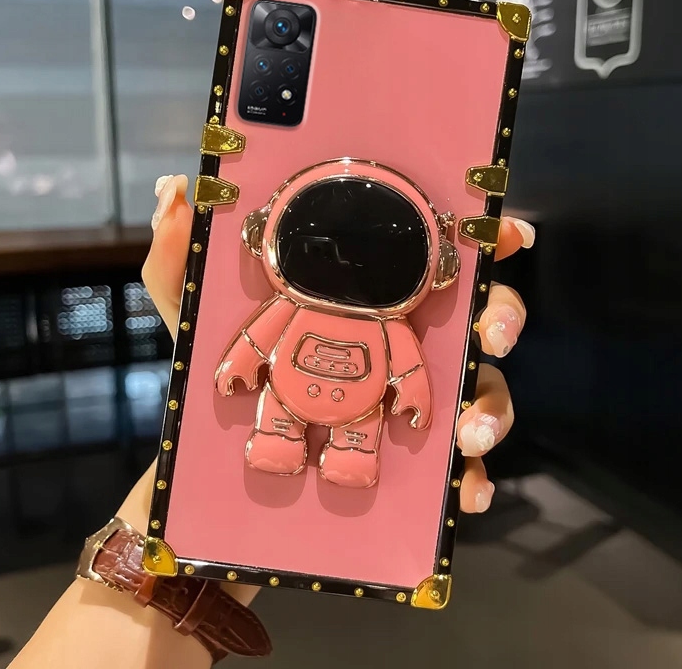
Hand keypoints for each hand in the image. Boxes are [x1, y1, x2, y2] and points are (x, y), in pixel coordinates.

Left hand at [142, 176, 532, 518]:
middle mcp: (399, 342)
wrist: (212, 479)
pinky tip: (465, 493)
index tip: (505, 233)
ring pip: (481, 392)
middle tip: (489, 333)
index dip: (480, 237)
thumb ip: (178, 259)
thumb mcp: (190, 321)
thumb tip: (176, 189)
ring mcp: (407, 401)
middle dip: (501, 317)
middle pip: (477, 317)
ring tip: (467, 433)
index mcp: (362, 298)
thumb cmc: (211, 388)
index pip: (432, 255)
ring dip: (491, 408)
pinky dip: (470, 480)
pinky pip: (456, 468)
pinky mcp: (407, 460)